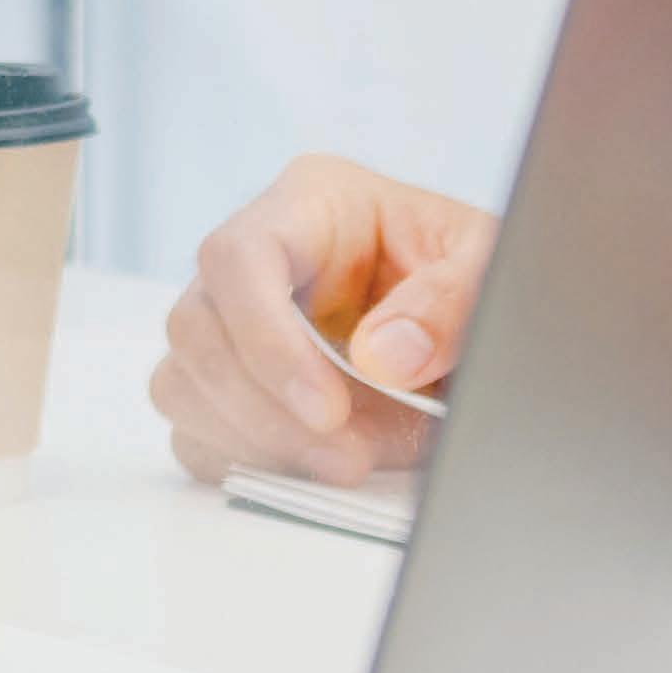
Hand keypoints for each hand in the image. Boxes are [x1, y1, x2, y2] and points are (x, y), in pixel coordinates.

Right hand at [150, 154, 494, 486]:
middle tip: (349, 458)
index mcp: (310, 204)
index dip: (266, 338)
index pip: (238, 256)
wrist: (490, 335)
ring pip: (181, 381)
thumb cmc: (479, 281)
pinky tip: (311, 468)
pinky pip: (194, 431)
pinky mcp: (231, 387)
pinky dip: (245, 462)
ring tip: (347, 465)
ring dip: (256, 439)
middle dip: (264, 407)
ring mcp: (233, 324)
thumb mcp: (490, 267)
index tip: (328, 410)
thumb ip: (452, 302)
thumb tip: (382, 356)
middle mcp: (255, 259)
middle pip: (195, 324)